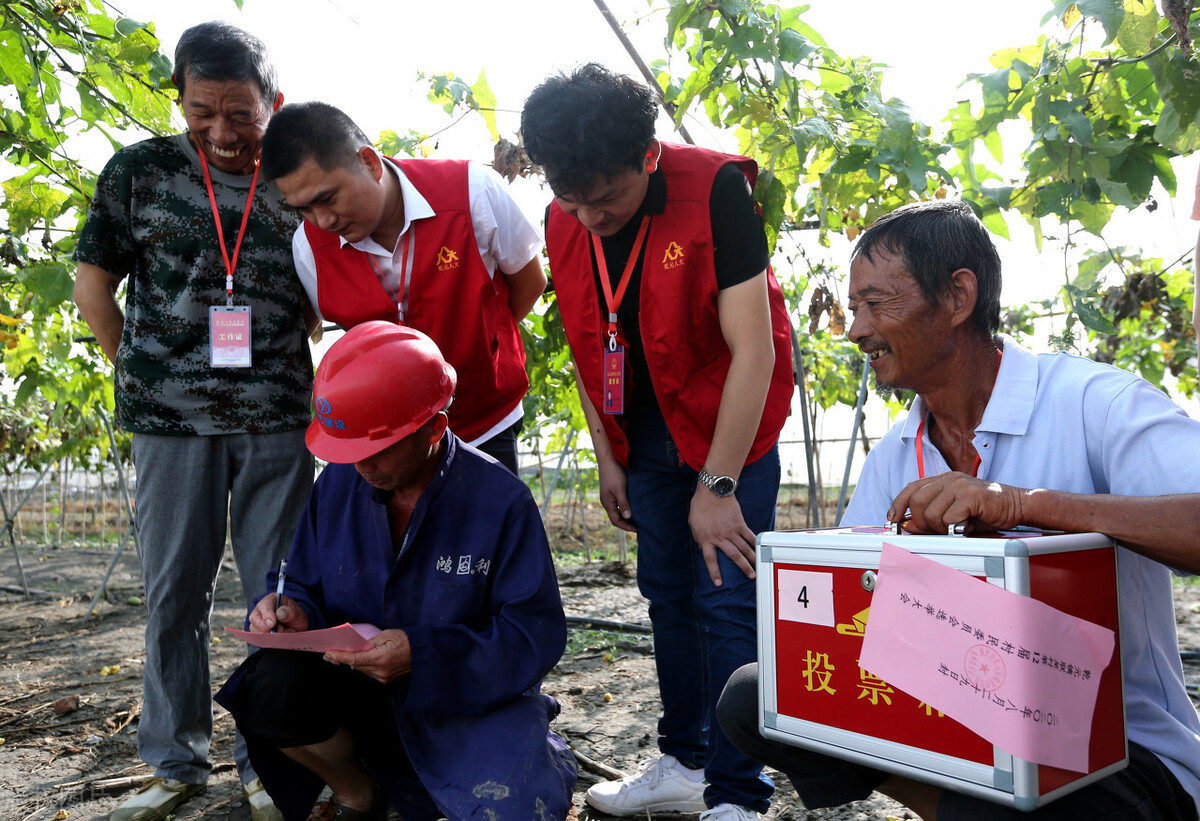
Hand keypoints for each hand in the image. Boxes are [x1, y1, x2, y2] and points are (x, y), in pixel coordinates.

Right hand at [248, 593, 308, 632]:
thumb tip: (279, 614)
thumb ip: (290, 612)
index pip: (265, 605)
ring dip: (270, 635)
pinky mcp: (256, 631)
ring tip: (283, 631)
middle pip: (255, 618)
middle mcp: (261, 609)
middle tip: (279, 630)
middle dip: (266, 627)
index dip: (267, 615)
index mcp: (272, 600)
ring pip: (256, 630)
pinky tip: (278, 636)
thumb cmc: (295, 617)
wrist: (295, 626)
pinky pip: (258, 638)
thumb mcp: (298, 613)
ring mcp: (257, 621)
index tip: (272, 624)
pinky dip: (268, 639)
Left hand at [324, 629, 411, 684]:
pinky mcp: (386, 680)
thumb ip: (371, 642)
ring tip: (344, 655)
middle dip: (343, 659)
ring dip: (355, 662)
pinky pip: (370, 673)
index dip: (340, 657)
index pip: (354, 659)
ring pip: (362, 670)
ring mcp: (383, 678)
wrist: (424, 654)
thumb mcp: (388, 634)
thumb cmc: (407, 640)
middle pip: (356, 666)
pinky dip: (365, 665)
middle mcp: (380, 671)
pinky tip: (363, 659)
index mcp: (381, 658)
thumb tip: (359, 648)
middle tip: (330, 654)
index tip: (328, 654)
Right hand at [597, 455, 636, 532]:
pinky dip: (626, 507)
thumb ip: (623, 503)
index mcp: (607, 503)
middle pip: (616, 517)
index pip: (616, 521)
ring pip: (618, 510)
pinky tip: (633, 506)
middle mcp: (607, 501)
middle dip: (626, 523)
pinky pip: (619, 503)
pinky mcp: (613, 491)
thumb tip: (627, 517)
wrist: (608, 460)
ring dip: (626, 515)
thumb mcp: (620, 489)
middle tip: (638, 526)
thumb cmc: (613, 474)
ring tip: (637, 518)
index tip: (636, 530)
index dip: (626, 527)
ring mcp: (609, 496)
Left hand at [689, 488, 756, 585]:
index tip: (718, 583)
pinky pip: (749, 536)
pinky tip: (760, 549)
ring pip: (744, 548)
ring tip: (758, 566)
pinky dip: (755, 543)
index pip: (710, 559)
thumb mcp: (693, 525)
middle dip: (743, 567)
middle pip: (734, 556)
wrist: (712, 492)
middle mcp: (720, 537)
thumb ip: (699, 538)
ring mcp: (731, 531)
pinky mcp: (739, 523)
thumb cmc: (700, 507)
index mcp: (706, 538)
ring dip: (752, 558)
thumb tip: (703, 548)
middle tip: (752, 576)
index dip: (714, 572)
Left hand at [888, 472, 1026, 534]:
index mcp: (943, 480)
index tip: (892, 520)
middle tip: (937, 531)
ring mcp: (960, 485)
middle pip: (917, 502)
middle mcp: (950, 479)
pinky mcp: (971, 496)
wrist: (1017, 505)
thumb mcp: (954, 513)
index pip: (911, 488)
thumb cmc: (986, 511)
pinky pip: (949, 518)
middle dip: (921, 522)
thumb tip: (907, 525)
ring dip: (940, 528)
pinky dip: (955, 528)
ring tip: (957, 528)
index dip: (898, 504)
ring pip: (931, 513)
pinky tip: (967, 526)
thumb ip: (931, 516)